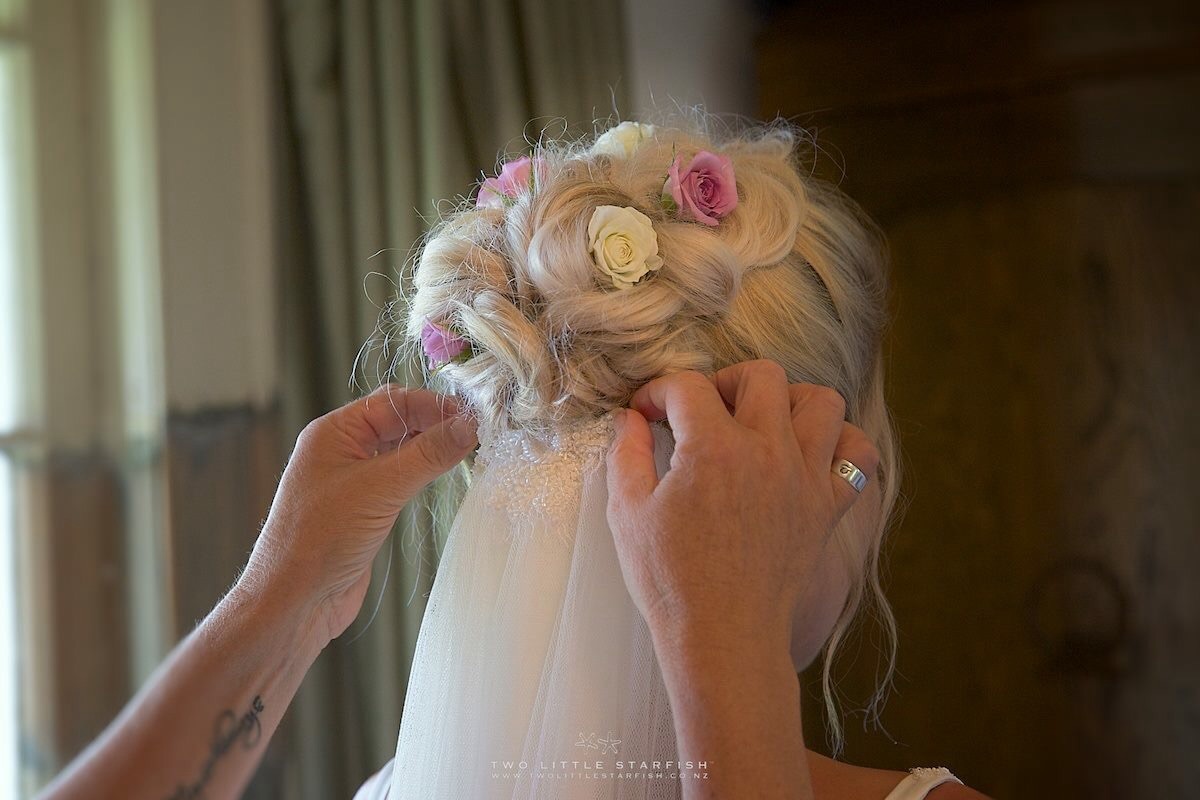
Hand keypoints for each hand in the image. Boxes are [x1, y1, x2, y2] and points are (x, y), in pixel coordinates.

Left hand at [240, 385, 476, 644]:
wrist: (295, 601)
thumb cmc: (319, 538)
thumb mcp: (380, 488)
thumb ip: (427, 454)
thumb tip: (468, 426)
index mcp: (334, 432)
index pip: (392, 402)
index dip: (434, 405)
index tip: (473, 415)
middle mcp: (340, 451)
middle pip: (398, 423)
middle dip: (435, 424)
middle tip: (477, 433)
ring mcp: (351, 481)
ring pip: (400, 451)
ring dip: (431, 449)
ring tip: (468, 451)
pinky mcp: (363, 509)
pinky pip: (398, 480)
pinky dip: (423, 474)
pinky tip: (444, 476)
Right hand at [605, 360, 878, 656]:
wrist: (723, 638)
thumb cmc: (671, 581)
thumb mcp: (627, 513)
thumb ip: (625, 453)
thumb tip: (628, 419)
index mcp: (714, 448)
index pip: (687, 386)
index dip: (658, 391)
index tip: (645, 412)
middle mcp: (767, 452)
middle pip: (762, 375)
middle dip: (725, 381)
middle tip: (703, 410)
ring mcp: (805, 478)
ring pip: (821, 402)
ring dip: (789, 401)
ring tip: (761, 423)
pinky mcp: (827, 508)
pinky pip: (858, 457)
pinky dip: (841, 444)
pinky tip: (810, 454)